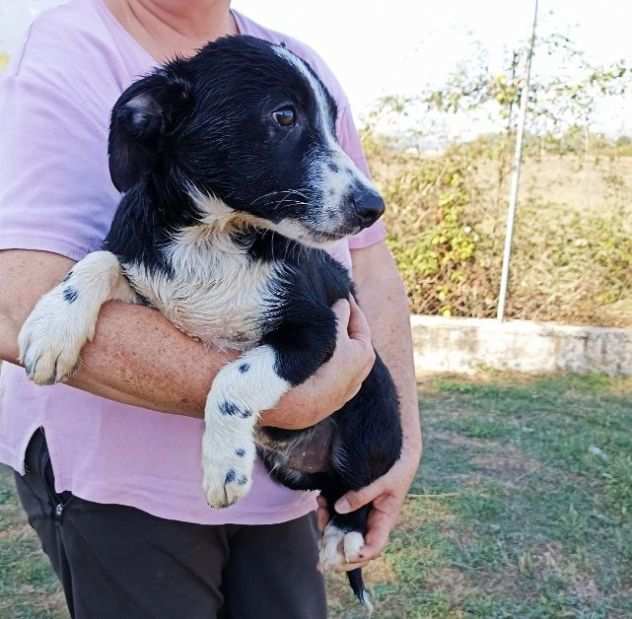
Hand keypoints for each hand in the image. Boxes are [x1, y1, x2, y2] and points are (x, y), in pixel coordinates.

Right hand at [261, 297, 374, 429]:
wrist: (291, 404)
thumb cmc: (315, 362)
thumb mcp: (329, 330)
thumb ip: (339, 315)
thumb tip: (343, 303)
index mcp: (364, 355)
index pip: (359, 322)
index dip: (349, 305)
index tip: (340, 292)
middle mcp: (358, 376)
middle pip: (352, 343)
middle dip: (343, 325)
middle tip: (329, 308)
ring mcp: (342, 392)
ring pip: (341, 361)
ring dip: (333, 346)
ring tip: (318, 330)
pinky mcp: (325, 403)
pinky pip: (328, 376)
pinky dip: (324, 363)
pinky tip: (311, 356)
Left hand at [316, 441, 421, 570]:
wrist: (401, 452)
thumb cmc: (397, 468)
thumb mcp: (383, 481)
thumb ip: (362, 494)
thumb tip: (339, 507)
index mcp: (384, 521)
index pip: (373, 547)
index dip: (359, 555)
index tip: (345, 553)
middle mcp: (371, 521)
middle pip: (353, 544)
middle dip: (336, 547)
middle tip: (322, 538)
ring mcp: (361, 513)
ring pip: (342, 530)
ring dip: (328, 525)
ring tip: (320, 508)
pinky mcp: (353, 502)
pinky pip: (337, 514)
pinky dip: (327, 511)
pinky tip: (321, 500)